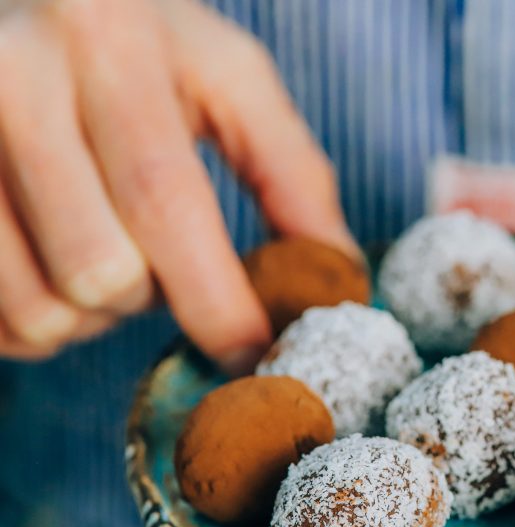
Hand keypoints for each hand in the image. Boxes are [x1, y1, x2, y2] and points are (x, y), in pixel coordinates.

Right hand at [0, 0, 356, 370]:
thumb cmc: (138, 44)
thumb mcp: (226, 77)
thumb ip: (291, 171)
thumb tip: (337, 277)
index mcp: (108, 41)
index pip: (163, 200)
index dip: (217, 299)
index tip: (254, 353)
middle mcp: (11, 75)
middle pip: (99, 271)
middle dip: (147, 300)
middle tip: (153, 263)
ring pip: (36, 307)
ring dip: (89, 316)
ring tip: (100, 254)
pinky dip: (31, 320)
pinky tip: (47, 264)